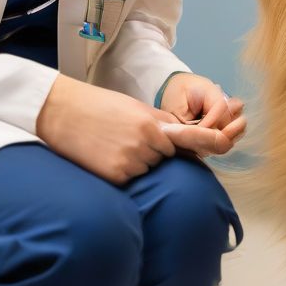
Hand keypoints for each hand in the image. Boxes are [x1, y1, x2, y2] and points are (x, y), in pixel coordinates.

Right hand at [35, 74, 240, 184]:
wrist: (61, 111)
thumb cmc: (97, 106)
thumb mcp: (132, 107)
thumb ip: (159, 122)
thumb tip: (180, 136)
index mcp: (152, 123)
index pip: (187, 138)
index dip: (207, 142)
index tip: (225, 143)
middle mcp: (145, 144)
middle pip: (165, 157)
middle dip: (153, 151)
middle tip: (125, 136)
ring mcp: (131, 162)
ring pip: (147, 169)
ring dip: (137, 162)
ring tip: (112, 144)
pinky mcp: (117, 176)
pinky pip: (130, 179)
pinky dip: (122, 172)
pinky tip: (105, 156)